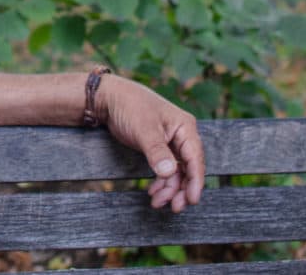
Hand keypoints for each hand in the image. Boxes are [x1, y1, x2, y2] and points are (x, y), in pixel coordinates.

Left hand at [97, 75, 204, 212]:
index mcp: (185, 127)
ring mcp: (171, 143)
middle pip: (189, 168)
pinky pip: (166, 169)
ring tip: (157, 202)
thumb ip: (157, 151)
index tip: (192, 200)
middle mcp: (182, 136)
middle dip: (182, 189)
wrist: (109, 98)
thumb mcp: (143, 129)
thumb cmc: (129, 107)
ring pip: (177, 172)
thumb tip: (169, 172)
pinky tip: (153, 192)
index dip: (196, 181)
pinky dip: (161, 182)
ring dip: (169, 189)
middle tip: (174, 207)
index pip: (196, 158)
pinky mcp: (159, 148)